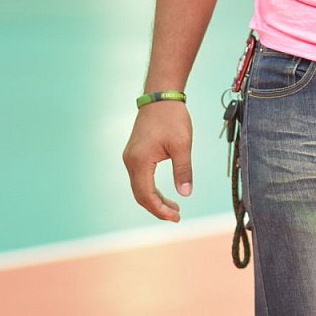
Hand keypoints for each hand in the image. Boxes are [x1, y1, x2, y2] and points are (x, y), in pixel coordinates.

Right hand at [122, 101, 193, 221]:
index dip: (160, 210)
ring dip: (155, 199)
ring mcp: (130, 158)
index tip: (176, 217)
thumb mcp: (182, 145)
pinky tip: (166, 193)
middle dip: (157, 208)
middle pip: (140, 195)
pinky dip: (152, 189)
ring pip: (139, 187)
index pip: (146, 195)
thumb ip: (183, 170)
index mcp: (140, 161)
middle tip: (177, 216)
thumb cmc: (172, 118)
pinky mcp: (135, 154)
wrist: (160, 98)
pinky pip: (140, 178)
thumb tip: (186, 194)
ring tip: (175, 207)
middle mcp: (130, 161)